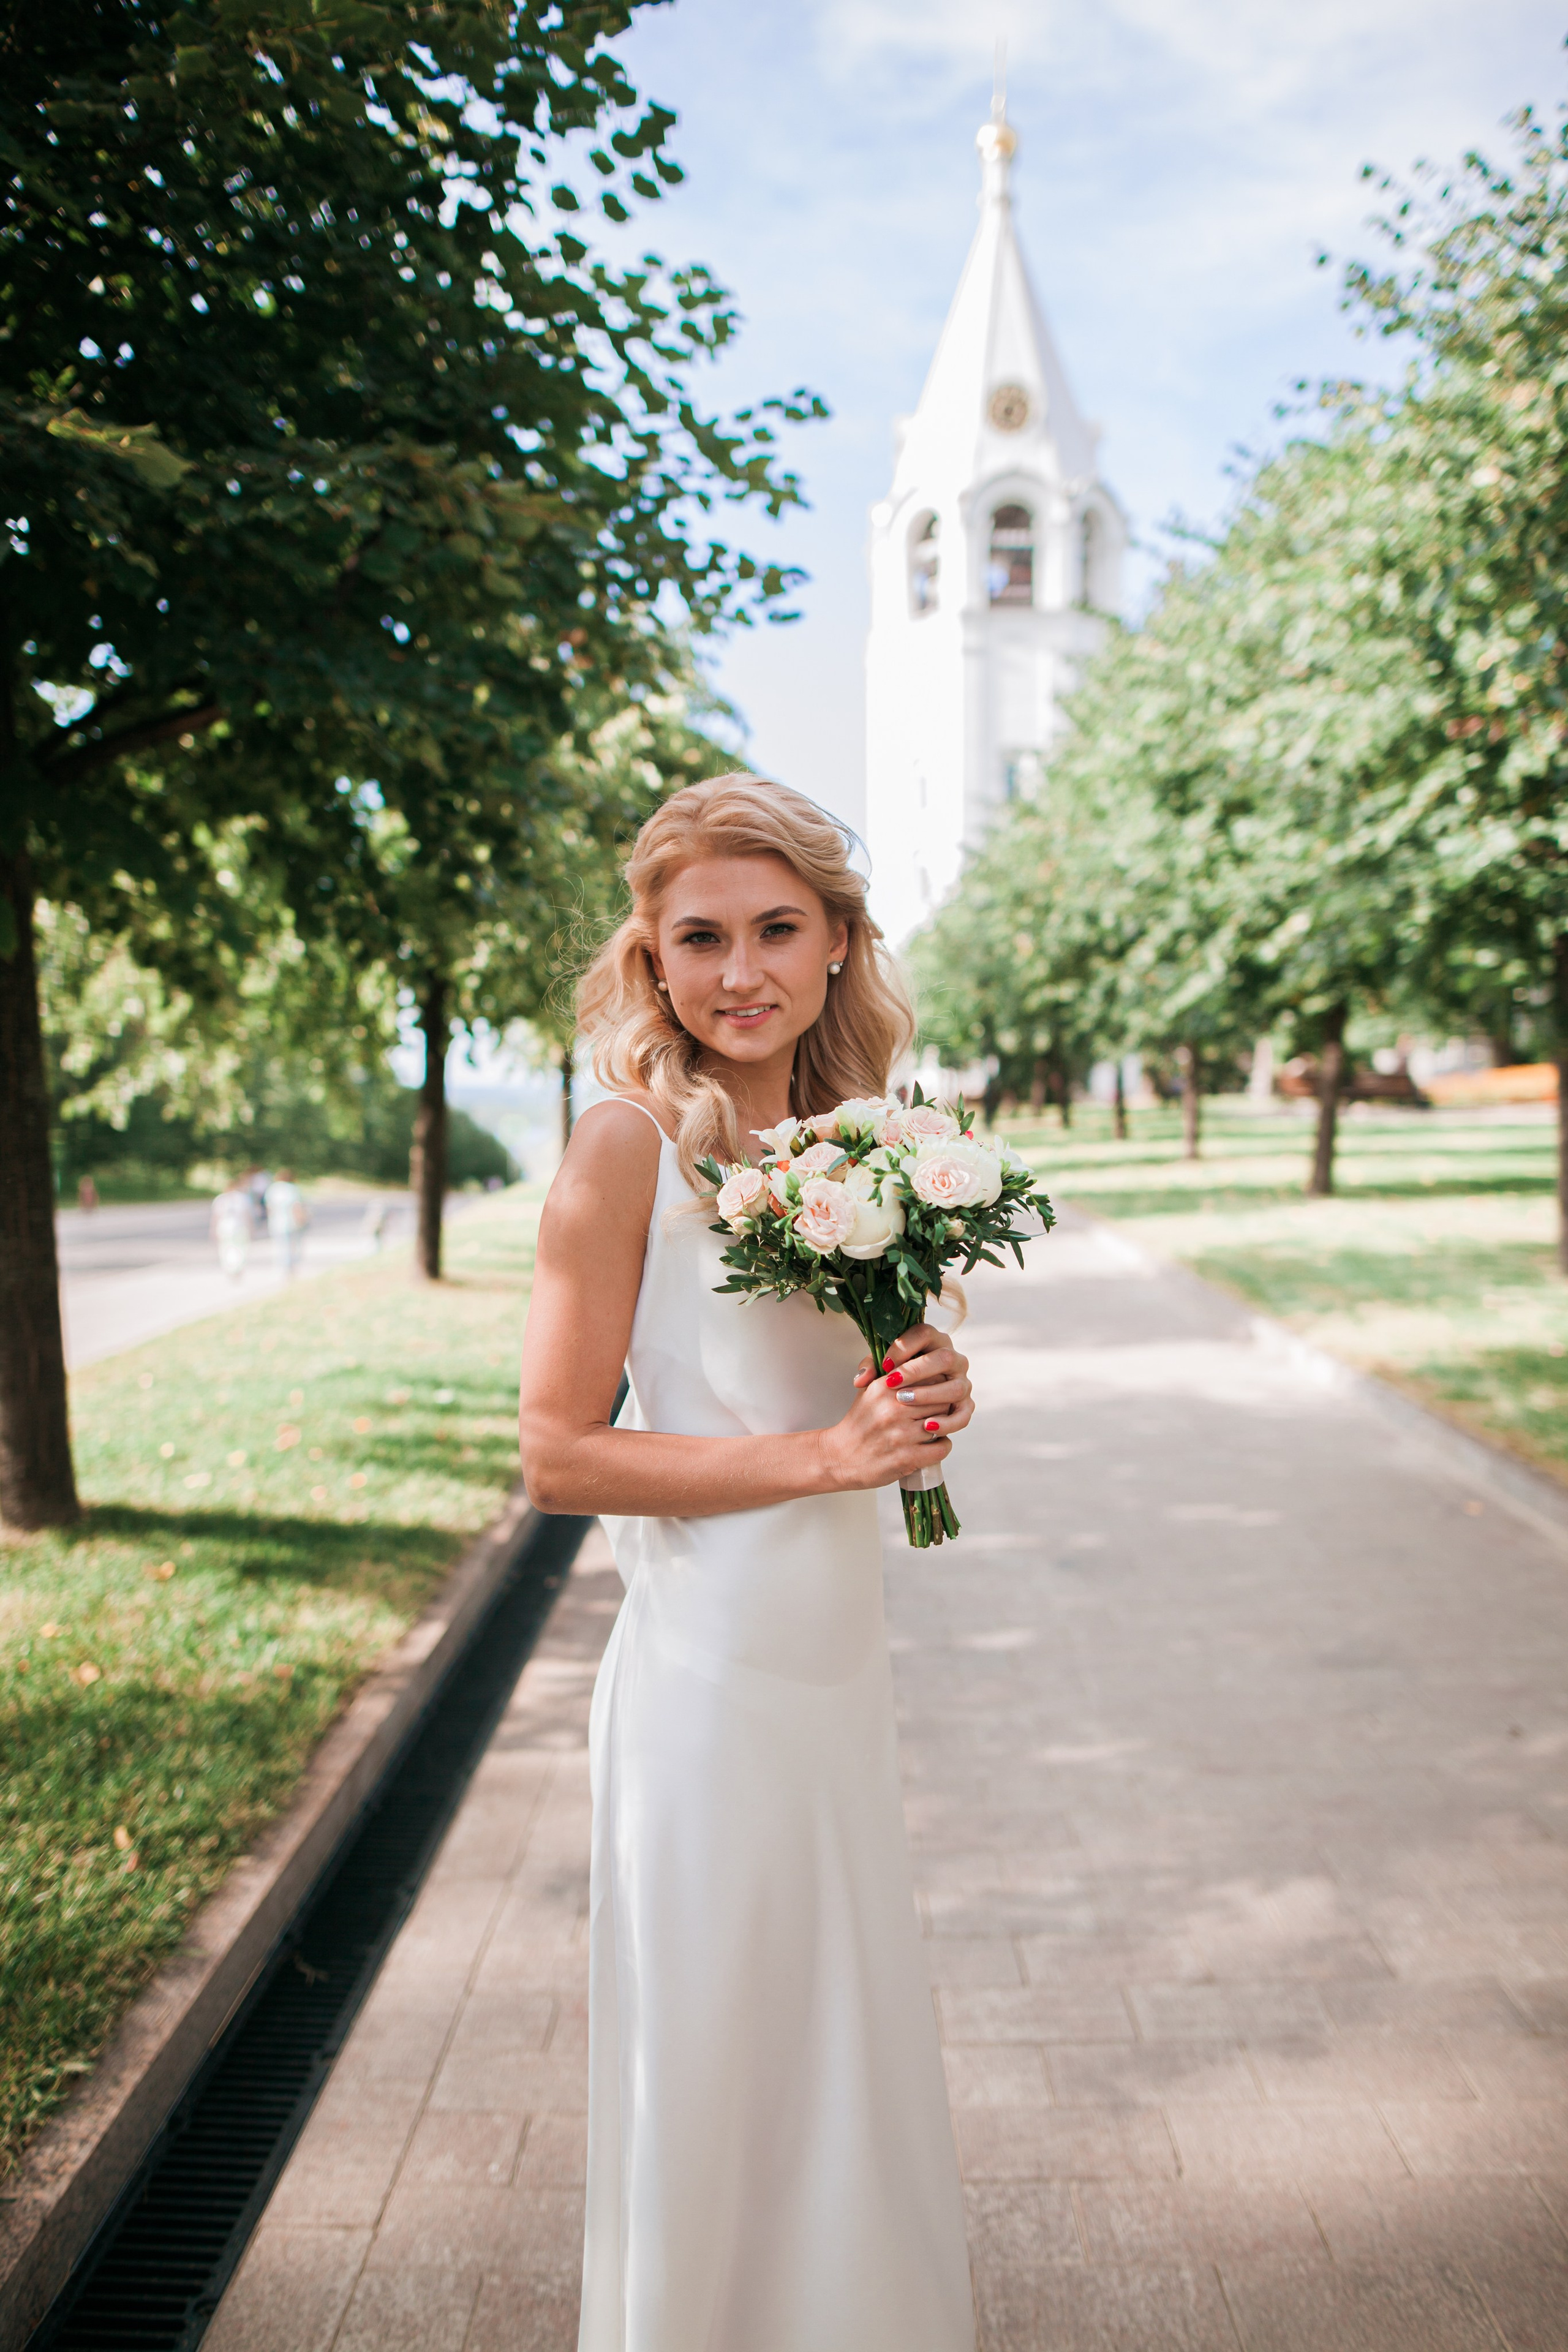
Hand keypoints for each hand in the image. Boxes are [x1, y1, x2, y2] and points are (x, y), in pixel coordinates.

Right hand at [818, 1322, 973, 1493]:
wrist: (840, 1458)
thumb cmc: (859, 1424)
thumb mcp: (868, 1391)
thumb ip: (891, 1374)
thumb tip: (922, 1362)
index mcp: (885, 1388)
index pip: (930, 1377)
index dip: (937, 1386)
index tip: (935, 1392)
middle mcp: (893, 1409)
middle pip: (940, 1400)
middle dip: (942, 1407)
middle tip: (937, 1412)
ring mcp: (901, 1435)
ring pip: (943, 1424)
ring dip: (943, 1428)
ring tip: (933, 1429)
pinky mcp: (907, 1458)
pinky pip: (942, 1448)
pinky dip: (942, 1447)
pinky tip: (933, 1445)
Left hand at [853, 1322, 973, 1431]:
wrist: (908, 1407)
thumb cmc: (895, 1381)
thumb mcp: (881, 1371)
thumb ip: (871, 1369)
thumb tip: (860, 1380)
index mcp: (934, 1342)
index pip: (924, 1333)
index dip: (904, 1346)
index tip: (884, 1364)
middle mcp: (954, 1360)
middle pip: (944, 1357)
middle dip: (916, 1370)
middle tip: (891, 1382)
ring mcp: (963, 1383)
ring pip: (955, 1387)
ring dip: (930, 1394)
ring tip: (904, 1401)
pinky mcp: (966, 1406)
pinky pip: (963, 1415)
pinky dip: (948, 1422)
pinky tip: (927, 1426)